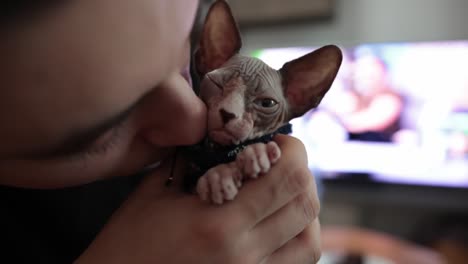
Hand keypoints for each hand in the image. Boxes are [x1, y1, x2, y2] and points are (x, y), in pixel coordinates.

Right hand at [76, 135, 320, 263]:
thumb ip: (194, 160)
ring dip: (304, 209)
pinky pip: (295, 263)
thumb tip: (225, 137)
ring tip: (283, 193)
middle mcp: (243, 254)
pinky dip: (297, 238)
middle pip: (305, 205)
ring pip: (310, 241)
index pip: (285, 178)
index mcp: (218, 223)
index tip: (276, 142)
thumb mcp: (156, 191)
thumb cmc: (129, 241)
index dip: (292, 151)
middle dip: (301, 172)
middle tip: (281, 161)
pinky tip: (278, 224)